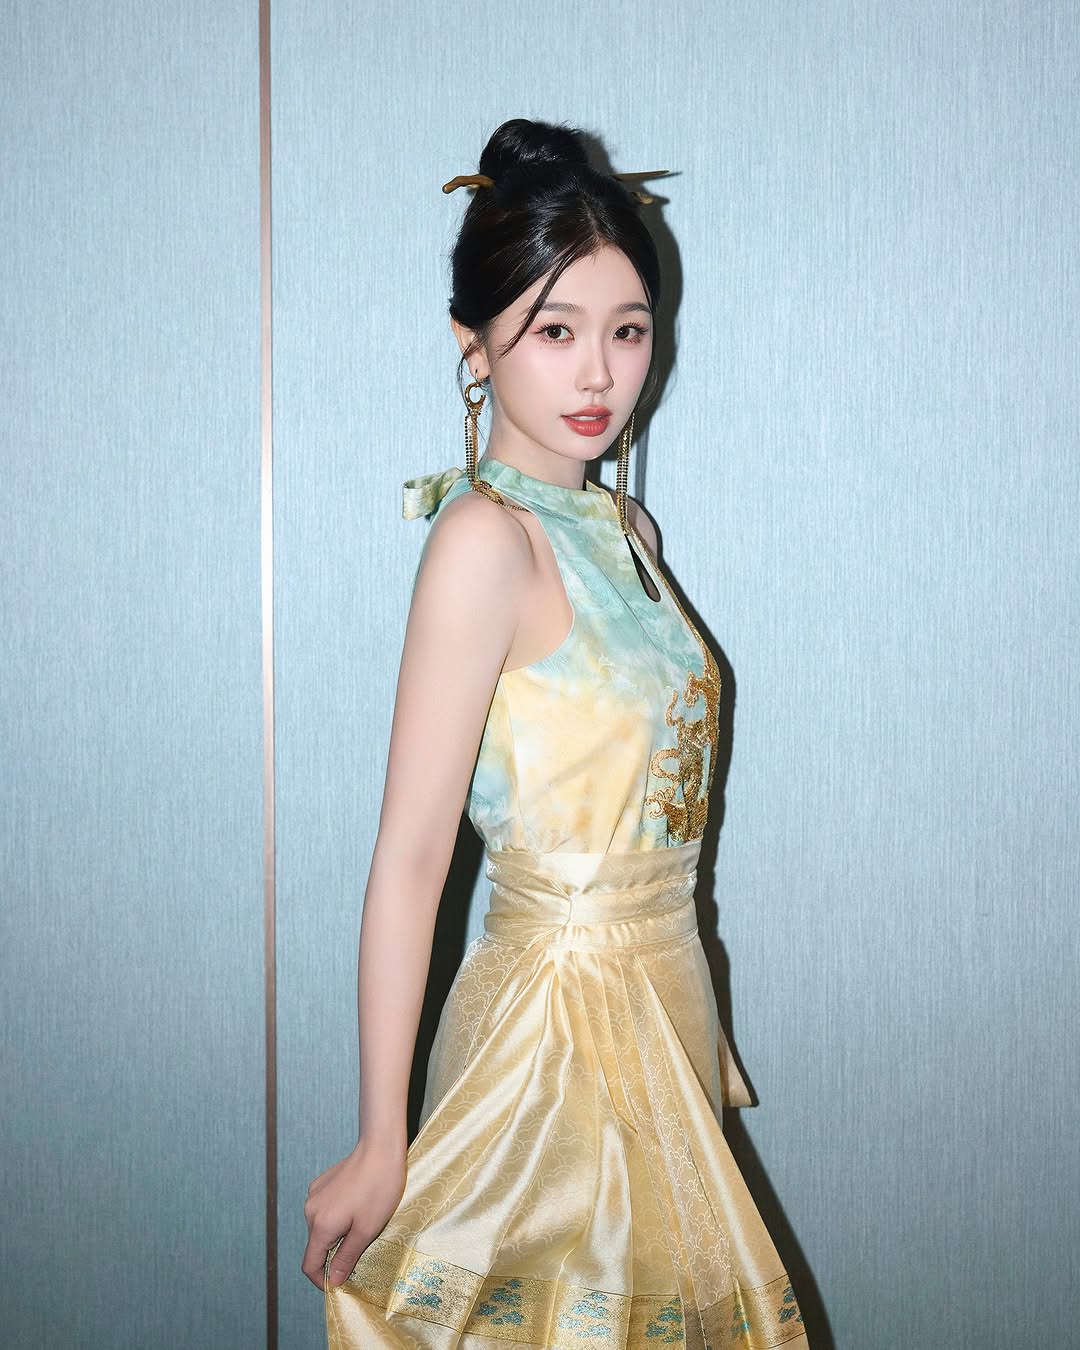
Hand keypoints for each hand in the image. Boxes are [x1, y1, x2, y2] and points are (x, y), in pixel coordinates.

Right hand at [302, 1136, 406, 1289]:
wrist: (380, 1148)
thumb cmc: (378, 1189)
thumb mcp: (366, 1230)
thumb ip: (346, 1258)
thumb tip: (332, 1282)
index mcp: (320, 1225)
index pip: (310, 1264)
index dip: (322, 1280)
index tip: (340, 1283)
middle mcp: (310, 1210)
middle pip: (316, 1245)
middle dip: (334, 1254)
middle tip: (362, 1248)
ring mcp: (314, 1195)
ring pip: (321, 1227)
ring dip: (337, 1234)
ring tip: (362, 1223)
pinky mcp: (321, 1183)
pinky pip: (324, 1210)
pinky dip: (336, 1216)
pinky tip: (356, 1206)